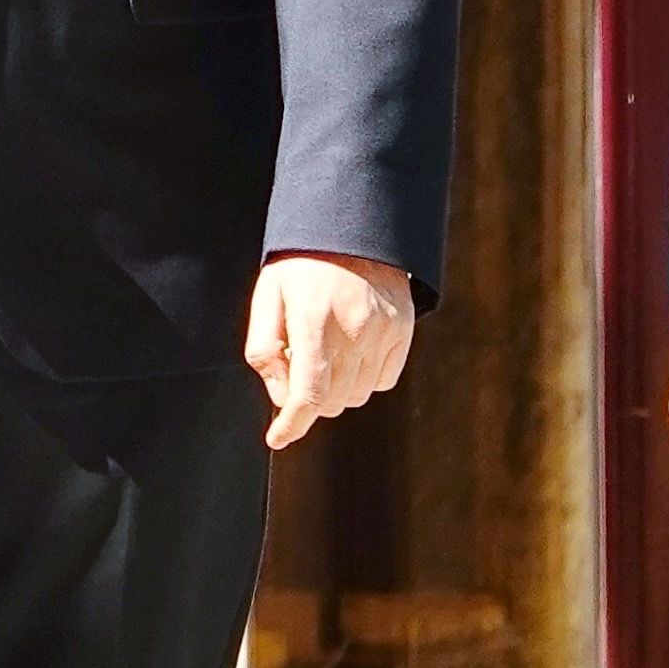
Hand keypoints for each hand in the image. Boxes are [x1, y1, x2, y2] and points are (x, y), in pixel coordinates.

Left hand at [245, 254, 415, 451]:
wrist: (354, 229)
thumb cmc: (302, 266)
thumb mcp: (267, 298)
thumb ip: (265, 350)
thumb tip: (281, 397)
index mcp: (314, 322)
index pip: (307, 394)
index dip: (292, 425)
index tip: (278, 438)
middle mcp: (355, 331)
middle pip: (332, 402)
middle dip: (309, 399)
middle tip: (298, 366)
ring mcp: (384, 332)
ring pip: (358, 396)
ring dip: (337, 390)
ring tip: (325, 353)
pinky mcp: (403, 331)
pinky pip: (382, 381)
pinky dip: (363, 379)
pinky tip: (351, 351)